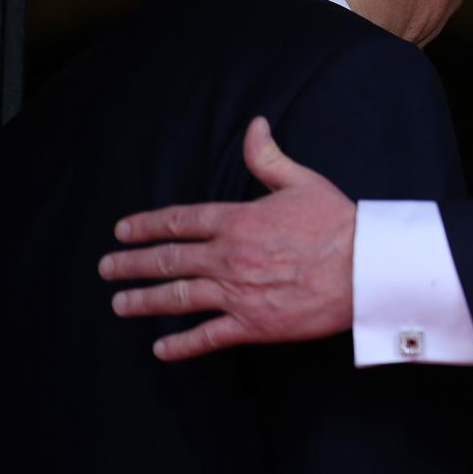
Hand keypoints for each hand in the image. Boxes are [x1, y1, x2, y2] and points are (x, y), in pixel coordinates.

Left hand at [99, 116, 355, 360]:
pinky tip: (161, 348)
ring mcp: (237, 293)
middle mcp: (228, 257)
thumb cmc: (338, 224)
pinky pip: (207, 337)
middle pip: (167, 260)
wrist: (364, 269)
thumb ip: (269, 157)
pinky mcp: (253, 324)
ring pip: (177, 298)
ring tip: (120, 303)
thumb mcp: (302, 182)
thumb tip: (254, 125)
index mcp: (238, 221)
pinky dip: (180, 345)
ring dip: (144, 301)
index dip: (146, 225)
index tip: (122, 231)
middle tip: (107, 267)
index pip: (179, 222)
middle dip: (132, 264)